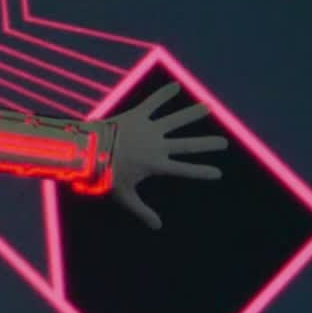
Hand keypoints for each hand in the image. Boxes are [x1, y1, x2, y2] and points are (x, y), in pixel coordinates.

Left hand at [104, 83, 228, 229]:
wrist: (88, 151)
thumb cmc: (104, 176)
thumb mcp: (124, 195)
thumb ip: (142, 210)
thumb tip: (157, 227)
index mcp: (156, 165)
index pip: (185, 170)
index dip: (202, 171)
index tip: (218, 173)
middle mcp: (158, 145)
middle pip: (188, 144)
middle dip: (208, 143)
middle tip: (224, 142)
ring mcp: (148, 128)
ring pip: (176, 120)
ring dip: (193, 113)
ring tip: (207, 107)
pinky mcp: (137, 115)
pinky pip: (153, 102)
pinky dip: (164, 94)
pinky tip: (176, 85)